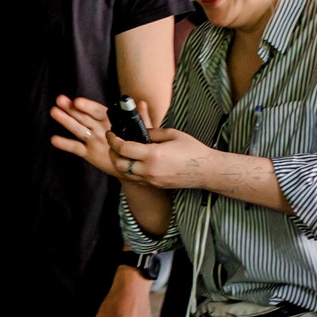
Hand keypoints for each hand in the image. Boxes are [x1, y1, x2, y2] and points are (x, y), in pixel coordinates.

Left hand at [47, 96, 207, 187]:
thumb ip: (151, 132)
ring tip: (120, 152)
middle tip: (113, 143)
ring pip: (124, 174)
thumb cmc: (192, 150)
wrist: (206, 171)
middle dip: (112, 153)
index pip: (124, 148)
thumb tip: (137, 130)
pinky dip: (128, 171)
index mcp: (153, 154)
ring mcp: (151, 180)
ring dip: (119, 163)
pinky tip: (131, 162)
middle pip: (119, 163)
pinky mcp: (153, 185)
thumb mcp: (172, 134)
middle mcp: (149, 170)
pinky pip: (134, 179)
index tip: (111, 133)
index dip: (113, 139)